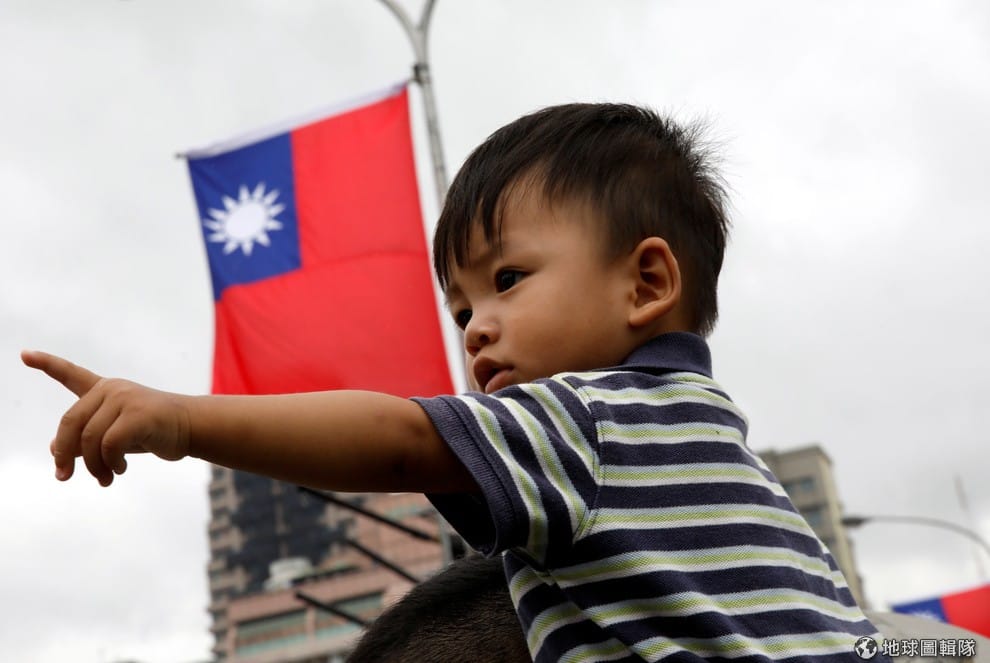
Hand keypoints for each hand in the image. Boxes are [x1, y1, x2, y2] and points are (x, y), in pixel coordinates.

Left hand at [21, 350, 190, 485]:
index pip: (72, 374)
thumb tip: (54, 449)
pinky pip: (109, 445)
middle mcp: (112, 390)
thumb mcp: (115, 434)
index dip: (47, 364)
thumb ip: (86, 438)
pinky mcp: (138, 414)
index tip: (24, 354)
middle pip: (71, 424)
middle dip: (65, 454)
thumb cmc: (153, 431)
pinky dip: (111, 463)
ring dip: (93, 466)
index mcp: (105, 390)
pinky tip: (120, 469)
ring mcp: (125, 399)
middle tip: (64, 476)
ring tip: (105, 477)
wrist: (192, 427)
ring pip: (89, 439)